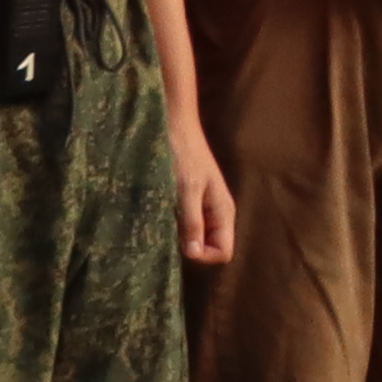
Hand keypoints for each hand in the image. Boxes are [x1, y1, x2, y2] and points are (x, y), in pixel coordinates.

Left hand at [173, 112, 236, 267]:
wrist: (173, 125)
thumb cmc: (183, 154)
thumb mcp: (187, 190)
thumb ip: (192, 222)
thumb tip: (194, 254)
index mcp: (223, 212)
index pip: (223, 252)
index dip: (204, 256)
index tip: (181, 245)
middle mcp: (215, 214)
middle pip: (210, 248)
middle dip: (190, 248)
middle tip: (168, 233)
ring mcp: (202, 209)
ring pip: (195, 238)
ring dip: (178, 237)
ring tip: (161, 222)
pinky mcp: (187, 203)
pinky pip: (184, 226)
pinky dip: (172, 226)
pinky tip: (158, 215)